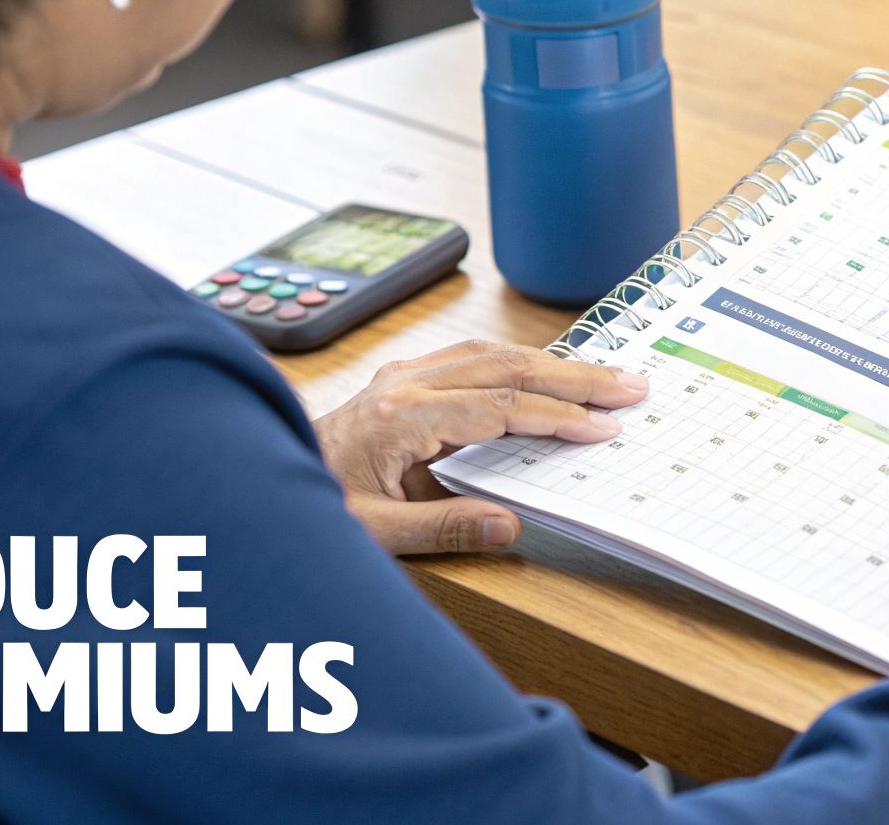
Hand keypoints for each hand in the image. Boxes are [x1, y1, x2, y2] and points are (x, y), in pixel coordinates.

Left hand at [314, 340, 648, 554]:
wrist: (258, 486)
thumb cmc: (312, 508)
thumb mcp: (374, 535)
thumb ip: (442, 529)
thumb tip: (511, 527)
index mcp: (398, 418)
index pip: (498, 407)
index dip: (557, 416)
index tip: (602, 428)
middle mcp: (403, 384)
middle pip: (507, 366)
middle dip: (575, 377)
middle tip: (631, 386)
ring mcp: (402, 376)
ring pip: (493, 353)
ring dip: (554, 364)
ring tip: (606, 377)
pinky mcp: (403, 379)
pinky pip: (473, 358)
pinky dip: (520, 363)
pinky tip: (547, 374)